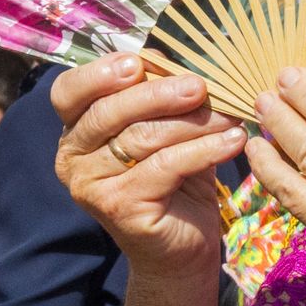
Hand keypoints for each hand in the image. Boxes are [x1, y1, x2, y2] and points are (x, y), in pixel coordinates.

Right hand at [52, 57, 244, 282]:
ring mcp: (90, 185)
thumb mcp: (172, 131)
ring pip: (141, 138)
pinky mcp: (118, 207)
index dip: (100, 73)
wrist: (184, 247)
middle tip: (201, 86)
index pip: (70, 92)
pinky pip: (164, 167)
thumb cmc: (178, 180)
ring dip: (194, 122)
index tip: (138, 61)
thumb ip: (165, 97)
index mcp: (77, 130)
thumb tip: (172, 58)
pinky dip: (204, 150)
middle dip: (158, 93)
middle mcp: (72, 157)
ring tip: (233, 116)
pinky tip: (234, 141)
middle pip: (109, 111)